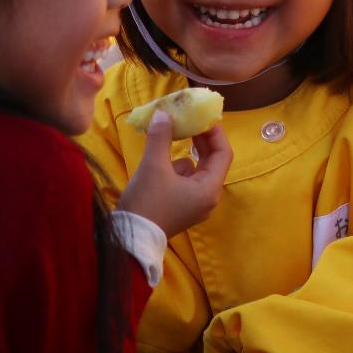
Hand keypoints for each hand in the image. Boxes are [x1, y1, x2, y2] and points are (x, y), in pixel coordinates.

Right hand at [118, 112, 231, 236]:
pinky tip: (159, 166)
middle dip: (199, 140)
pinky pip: (185, 180)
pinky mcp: (182, 207)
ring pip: (196, 170)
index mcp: (209, 189)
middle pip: (212, 161)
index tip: (202, 116)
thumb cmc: (146, 202)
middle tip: (188, 120)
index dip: (214, 132)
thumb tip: (164, 113)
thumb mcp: (153, 165)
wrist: (129, 238)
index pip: (223, 153)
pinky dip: (175, 168)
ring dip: (184, 153)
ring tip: (168, 139)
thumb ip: (161, 137)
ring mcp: (195, 204)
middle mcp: (208, 198)